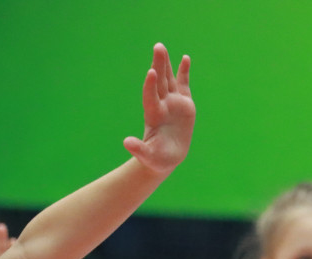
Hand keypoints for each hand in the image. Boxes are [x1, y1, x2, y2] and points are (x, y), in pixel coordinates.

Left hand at [123, 43, 194, 173]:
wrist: (166, 157)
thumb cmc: (156, 158)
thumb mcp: (147, 156)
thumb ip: (138, 148)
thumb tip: (126, 143)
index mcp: (153, 115)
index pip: (151, 96)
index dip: (150, 85)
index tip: (151, 72)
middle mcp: (162, 104)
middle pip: (159, 81)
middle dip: (158, 65)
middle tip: (158, 47)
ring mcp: (172, 102)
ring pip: (168, 79)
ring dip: (166, 64)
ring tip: (162, 48)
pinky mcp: (184, 103)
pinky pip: (183, 84)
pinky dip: (184, 71)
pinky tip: (185, 58)